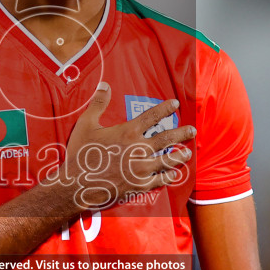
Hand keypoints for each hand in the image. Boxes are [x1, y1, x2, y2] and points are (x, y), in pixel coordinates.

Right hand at [57, 82, 195, 210]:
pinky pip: (159, 180)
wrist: (77, 184)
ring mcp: (141, 168)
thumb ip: (98, 104)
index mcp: (128, 132)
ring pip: (167, 160)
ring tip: (188, 153)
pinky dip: (168, 176)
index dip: (165, 108)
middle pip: (166, 139)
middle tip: (192, 130)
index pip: (151, 116)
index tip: (175, 103)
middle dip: (181, 133)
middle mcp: (139, 149)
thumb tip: (105, 85)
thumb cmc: (80, 153)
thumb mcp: (86, 124)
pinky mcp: (139, 185)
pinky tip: (173, 174)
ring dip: (179, 156)